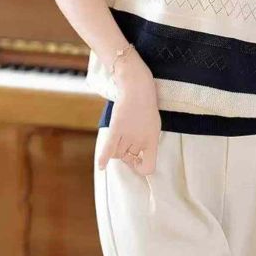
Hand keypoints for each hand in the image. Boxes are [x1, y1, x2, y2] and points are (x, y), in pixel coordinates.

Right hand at [97, 57, 160, 175]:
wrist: (138, 88)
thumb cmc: (146, 106)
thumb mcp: (154, 125)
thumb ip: (148, 142)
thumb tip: (138, 157)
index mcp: (153, 140)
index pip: (148, 166)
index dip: (141, 167)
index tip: (137, 161)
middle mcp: (141, 140)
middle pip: (128, 158)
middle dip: (126, 152)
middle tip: (127, 138)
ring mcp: (128, 135)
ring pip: (117, 154)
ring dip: (116, 149)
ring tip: (120, 135)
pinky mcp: (116, 129)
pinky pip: (109, 148)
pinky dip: (103, 158)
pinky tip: (101, 166)